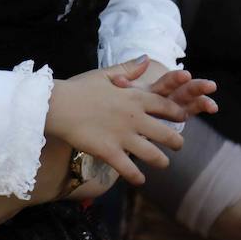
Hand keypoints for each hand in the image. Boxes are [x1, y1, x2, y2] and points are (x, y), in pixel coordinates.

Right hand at [45, 56, 196, 185]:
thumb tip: (147, 59)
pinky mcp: (109, 152)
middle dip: (177, 142)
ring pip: (154, 155)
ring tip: (163, 164)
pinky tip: (140, 180)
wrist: (58, 105)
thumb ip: (129, 69)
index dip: (177, 114)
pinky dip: (137, 177)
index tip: (182, 118)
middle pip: (167, 134)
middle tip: (178, 145)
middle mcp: (134, 118)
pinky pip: (129, 170)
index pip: (166, 106)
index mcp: (135, 98)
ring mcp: (123, 137)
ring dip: (162, 162)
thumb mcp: (105, 74)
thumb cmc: (79, 88)